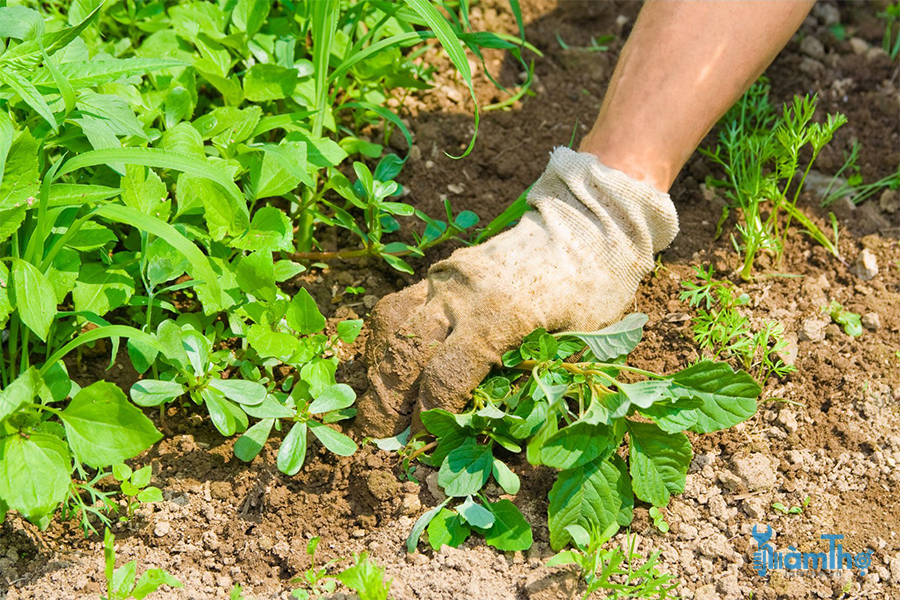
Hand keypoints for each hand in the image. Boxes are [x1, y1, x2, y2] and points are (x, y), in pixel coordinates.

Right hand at [354, 147, 678, 437]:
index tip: (424, 446)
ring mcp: (447, 278)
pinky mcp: (441, 270)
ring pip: (392, 325)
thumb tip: (491, 431)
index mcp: (502, 315)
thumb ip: (535, 381)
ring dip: (379, 370)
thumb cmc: (594, 290)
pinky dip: (386, 339)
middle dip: (389, 402)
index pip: (446, 376)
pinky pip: (399, 305)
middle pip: (407, 353)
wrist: (587, 225)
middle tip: (384, 437)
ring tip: (378, 405)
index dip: (430, 417)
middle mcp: (463, 293)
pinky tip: (387, 365)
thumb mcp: (579, 342)